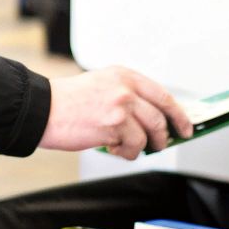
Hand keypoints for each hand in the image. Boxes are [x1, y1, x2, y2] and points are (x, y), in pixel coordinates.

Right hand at [39, 67, 193, 159]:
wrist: (42, 109)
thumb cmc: (68, 102)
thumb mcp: (102, 86)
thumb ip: (127, 96)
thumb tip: (153, 119)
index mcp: (124, 75)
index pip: (162, 94)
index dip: (178, 113)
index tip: (185, 126)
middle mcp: (125, 88)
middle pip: (161, 116)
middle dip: (165, 135)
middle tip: (162, 144)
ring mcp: (121, 107)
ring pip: (149, 134)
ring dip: (143, 147)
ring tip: (130, 149)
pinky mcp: (113, 127)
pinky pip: (133, 146)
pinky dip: (128, 153)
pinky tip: (116, 149)